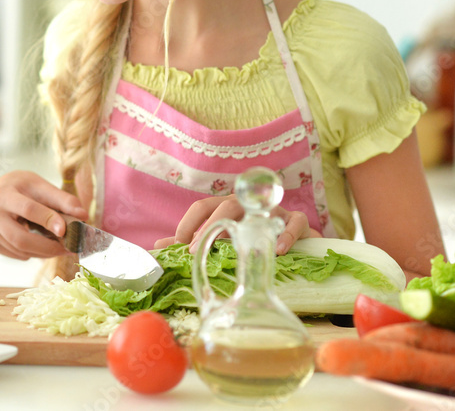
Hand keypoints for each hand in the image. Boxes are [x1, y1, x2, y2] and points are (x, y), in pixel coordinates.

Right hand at [0, 170, 88, 260]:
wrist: (1, 189)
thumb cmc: (23, 186)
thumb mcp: (42, 186)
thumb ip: (63, 200)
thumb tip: (83, 216)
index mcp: (3, 194)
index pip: (28, 210)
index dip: (48, 220)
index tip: (66, 230)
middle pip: (20, 238)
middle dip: (48, 247)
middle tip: (69, 249)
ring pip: (19, 250)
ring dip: (44, 252)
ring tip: (61, 247)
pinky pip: (16, 254)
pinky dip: (33, 253)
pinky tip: (41, 245)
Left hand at [152, 195, 320, 254]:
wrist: (293, 241)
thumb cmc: (250, 237)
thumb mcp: (221, 239)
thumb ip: (191, 241)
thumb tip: (157, 246)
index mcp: (226, 206)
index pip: (203, 205)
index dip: (189, 222)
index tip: (179, 243)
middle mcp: (248, 204)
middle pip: (228, 204)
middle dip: (211, 225)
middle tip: (195, 249)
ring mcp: (273, 210)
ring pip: (260, 208)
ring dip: (247, 226)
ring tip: (234, 248)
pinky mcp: (297, 221)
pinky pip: (295, 222)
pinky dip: (287, 235)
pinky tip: (279, 250)